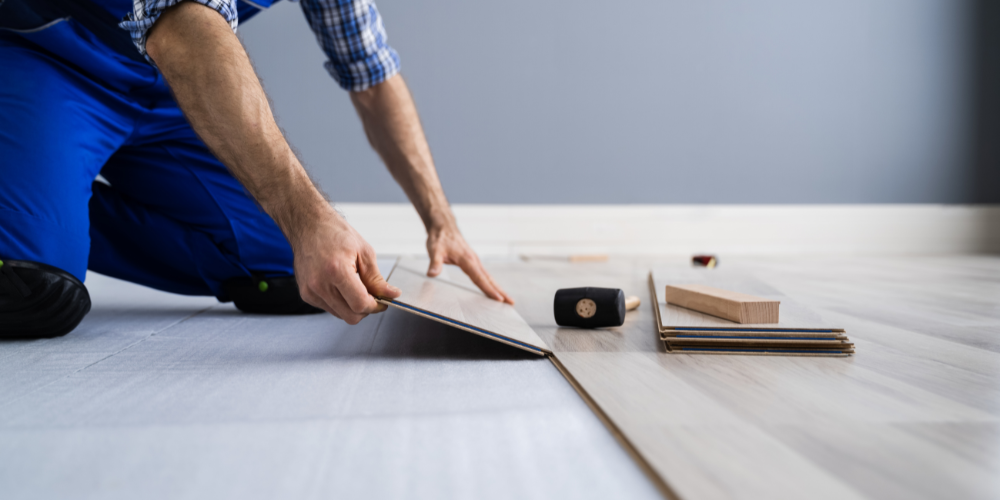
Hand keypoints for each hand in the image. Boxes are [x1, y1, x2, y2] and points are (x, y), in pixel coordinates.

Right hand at [291, 209, 400, 323]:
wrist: (308, 226)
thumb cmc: (334, 233)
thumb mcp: (364, 252)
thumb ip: (377, 279)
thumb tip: (391, 294)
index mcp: (336, 270)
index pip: (360, 304)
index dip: (376, 306)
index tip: (382, 301)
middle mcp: (320, 284)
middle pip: (351, 316)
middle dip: (366, 309)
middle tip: (372, 296)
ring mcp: (310, 291)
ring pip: (340, 315)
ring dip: (352, 306)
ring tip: (355, 286)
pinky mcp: (306, 294)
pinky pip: (329, 308)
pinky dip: (340, 302)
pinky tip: (341, 286)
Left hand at [426, 224, 513, 303]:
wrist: (444, 226)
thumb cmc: (440, 237)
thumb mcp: (434, 250)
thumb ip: (435, 263)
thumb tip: (432, 274)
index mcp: (467, 259)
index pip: (480, 278)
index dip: (489, 289)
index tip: (498, 299)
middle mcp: (474, 260)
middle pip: (489, 279)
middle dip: (500, 291)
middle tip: (510, 302)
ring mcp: (474, 260)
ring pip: (488, 276)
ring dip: (498, 287)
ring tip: (506, 298)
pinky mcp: (472, 261)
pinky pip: (484, 274)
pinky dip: (490, 282)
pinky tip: (492, 287)